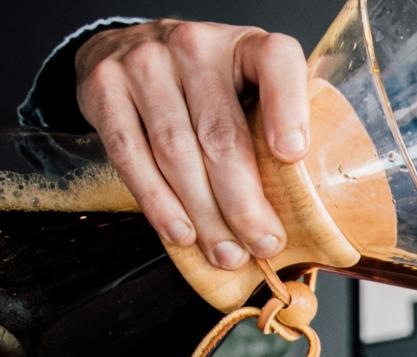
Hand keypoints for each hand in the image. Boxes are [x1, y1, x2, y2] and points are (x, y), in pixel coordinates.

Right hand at [74, 20, 310, 269]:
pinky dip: (158, 202)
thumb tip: (312, 208)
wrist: (127, 48)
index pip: (276, 63)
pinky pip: (131, 156)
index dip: (287, 109)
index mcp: (246, 44)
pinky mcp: (105, 89)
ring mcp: (144, 64)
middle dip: (245, 201)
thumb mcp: (250, 84)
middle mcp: (194, 46)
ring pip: (176, 153)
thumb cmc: (207, 81)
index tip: (293, 155)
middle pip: (221, 134)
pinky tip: (181, 233)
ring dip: (204, 214)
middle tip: (263, 243)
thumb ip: (276, 125)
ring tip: (226, 253)